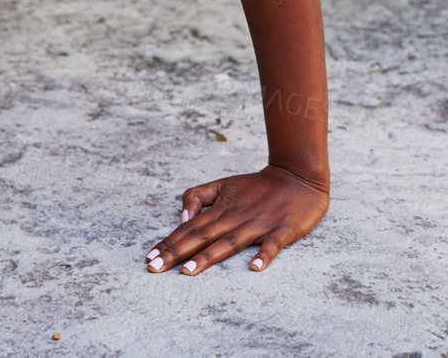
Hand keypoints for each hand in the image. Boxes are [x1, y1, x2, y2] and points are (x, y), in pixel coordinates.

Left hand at [144, 165, 328, 274]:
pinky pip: (271, 246)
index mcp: (221, 209)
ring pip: (229, 243)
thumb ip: (200, 196)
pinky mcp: (281, 231)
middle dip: (176, 253)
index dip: (168, 242)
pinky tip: (253, 268)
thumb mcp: (224, 184)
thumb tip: (183, 218)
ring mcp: (258, 225)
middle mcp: (235, 218)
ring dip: (208, 257)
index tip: (149, 258)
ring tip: (188, 271)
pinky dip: (263, 256)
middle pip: (201, 237)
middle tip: (155, 268)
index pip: (189, 228)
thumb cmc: (258, 186)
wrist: (298, 177)